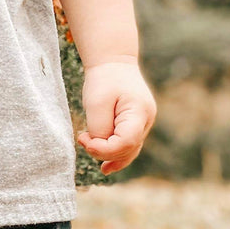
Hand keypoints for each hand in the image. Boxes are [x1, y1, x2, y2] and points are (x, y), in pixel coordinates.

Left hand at [76, 59, 156, 174]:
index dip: (104, 149)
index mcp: (139, 112)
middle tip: (82, 139)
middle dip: (104, 151)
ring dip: (111, 157)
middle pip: (127, 149)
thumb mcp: (96, 102)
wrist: (114, 62)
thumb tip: (100, 148)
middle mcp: (146, 120)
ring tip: (99, 164)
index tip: (84, 139)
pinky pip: (129, 145)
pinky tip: (106, 166)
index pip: (125, 142)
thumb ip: (99, 128)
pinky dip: (117, 155)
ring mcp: (144, 124)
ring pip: (129, 150)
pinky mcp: (136, 125)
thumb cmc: (104, 79)